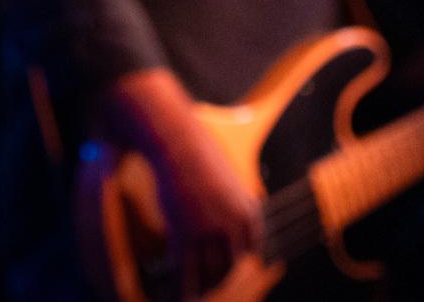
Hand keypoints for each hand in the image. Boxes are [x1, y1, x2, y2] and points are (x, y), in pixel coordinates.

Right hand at [101, 69, 262, 297]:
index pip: (250, 251)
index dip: (235, 263)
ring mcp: (210, 230)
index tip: (222, 271)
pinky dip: (179, 289)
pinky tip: (173, 295)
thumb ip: (231, 202)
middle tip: (204, 287)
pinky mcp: (185, 233)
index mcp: (249, 211)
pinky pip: (184, 272)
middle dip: (217, 280)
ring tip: (189, 295)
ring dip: (199, 289)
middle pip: (230, 266)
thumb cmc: (195, 154)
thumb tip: (225, 223)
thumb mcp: (224, 179)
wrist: (175, 139)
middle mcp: (235, 224)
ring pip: (208, 274)